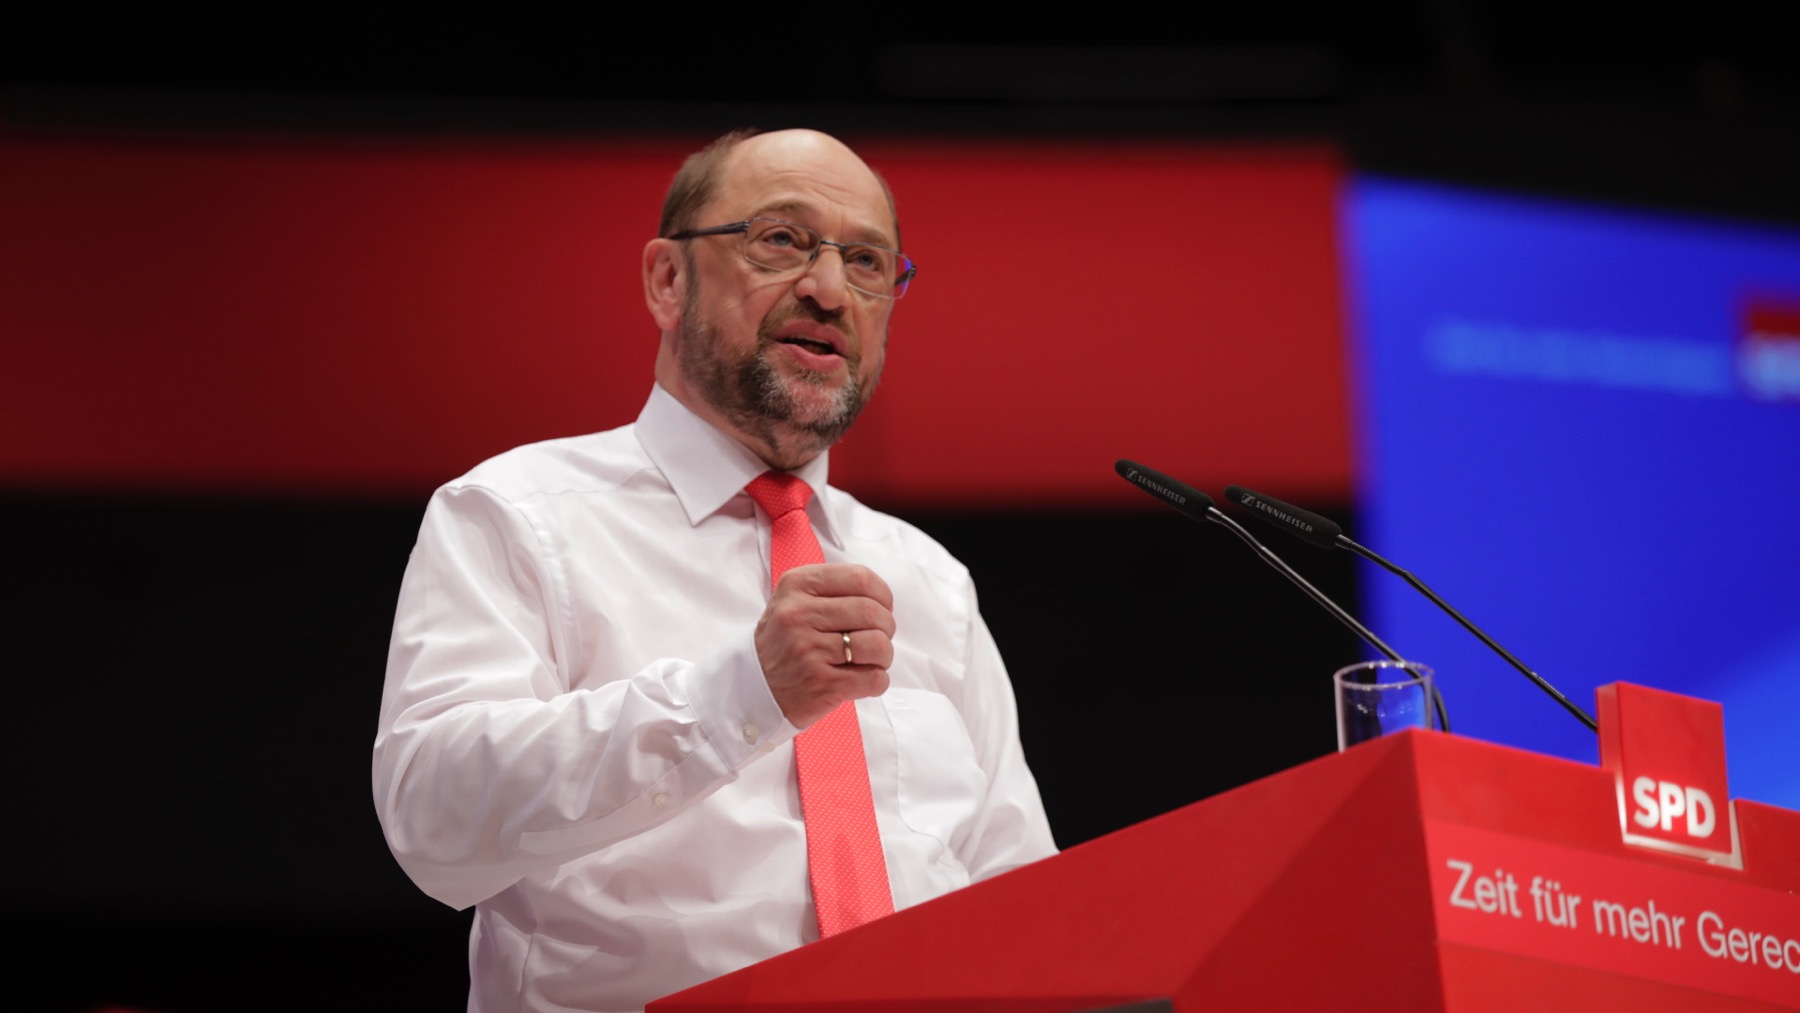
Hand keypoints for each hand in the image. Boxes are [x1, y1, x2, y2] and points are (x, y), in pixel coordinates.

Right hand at [754, 563, 895, 727]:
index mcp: (796, 586)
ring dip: (883, 655)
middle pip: (872, 612)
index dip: (882, 594)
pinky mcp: (821, 684)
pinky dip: (878, 680)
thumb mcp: (793, 600)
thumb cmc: (784, 642)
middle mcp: (799, 615)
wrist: (752, 686)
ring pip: (877, 645)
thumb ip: (832, 589)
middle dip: (886, 627)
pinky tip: (863, 679)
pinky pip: (874, 678)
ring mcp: (809, 651)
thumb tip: (881, 597)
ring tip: (870, 659)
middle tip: (877, 637)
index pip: (859, 578)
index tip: (882, 606)